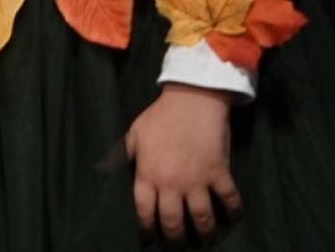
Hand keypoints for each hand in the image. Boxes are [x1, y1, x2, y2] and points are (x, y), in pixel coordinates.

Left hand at [125, 83, 241, 242]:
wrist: (192, 98)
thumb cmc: (160, 115)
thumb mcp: (134, 133)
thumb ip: (120, 156)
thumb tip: (101, 170)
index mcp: (148, 174)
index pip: (144, 211)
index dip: (146, 227)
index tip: (149, 235)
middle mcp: (172, 182)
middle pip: (173, 221)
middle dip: (175, 237)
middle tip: (178, 242)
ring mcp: (197, 179)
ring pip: (202, 217)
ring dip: (205, 231)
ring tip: (206, 237)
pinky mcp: (219, 172)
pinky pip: (229, 199)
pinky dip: (233, 211)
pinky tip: (232, 216)